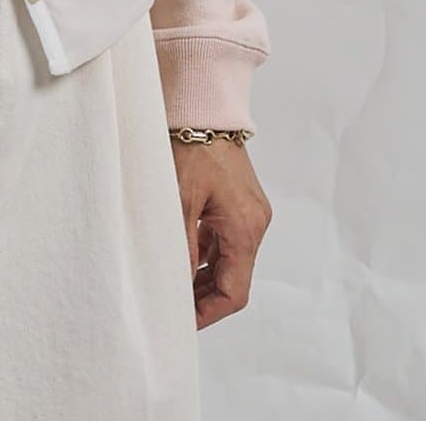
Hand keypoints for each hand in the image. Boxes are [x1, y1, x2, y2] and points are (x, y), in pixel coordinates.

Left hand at [169, 137, 272, 327]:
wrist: (204, 105)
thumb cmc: (193, 145)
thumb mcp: (180, 200)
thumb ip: (181, 246)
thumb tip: (176, 284)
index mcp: (245, 228)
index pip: (234, 291)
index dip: (208, 311)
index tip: (183, 321)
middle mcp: (254, 223)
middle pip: (233, 277)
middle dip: (204, 295)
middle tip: (172, 304)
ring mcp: (248, 211)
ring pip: (227, 258)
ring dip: (203, 273)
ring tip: (171, 280)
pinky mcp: (238, 200)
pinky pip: (224, 237)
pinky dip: (204, 250)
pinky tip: (180, 251)